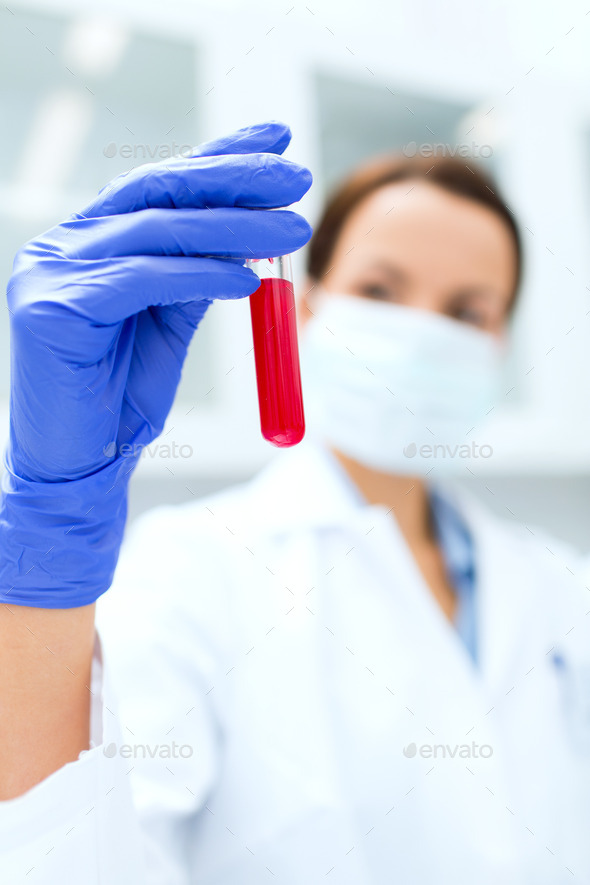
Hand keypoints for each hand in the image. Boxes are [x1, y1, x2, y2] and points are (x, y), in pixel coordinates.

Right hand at [0, 120, 311, 606]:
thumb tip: (246, 239)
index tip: (276, 142)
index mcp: (90, 243)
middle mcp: (63, 245)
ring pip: (154, 231)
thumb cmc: (122, 399)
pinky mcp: (50, 308)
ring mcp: (50, 272)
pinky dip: (198, 274)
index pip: (160, 185)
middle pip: (157, 191)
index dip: (219, 158)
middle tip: (296, 174)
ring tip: (293, 229)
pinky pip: (140, 279)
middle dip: (233, 178)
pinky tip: (245, 278)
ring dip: (233, 227)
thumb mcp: (167, 326)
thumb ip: (193, 277)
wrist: (81, 466)